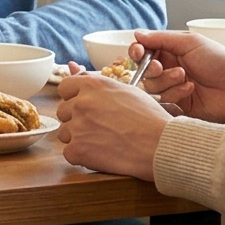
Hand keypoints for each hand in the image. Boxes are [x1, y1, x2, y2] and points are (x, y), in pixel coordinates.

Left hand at [54, 72, 174, 179]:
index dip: (74, 98)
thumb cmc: (149, 117)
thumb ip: (97, 83)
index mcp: (92, 85)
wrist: (160, 145)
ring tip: (103, 141)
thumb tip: (72, 68)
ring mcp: (77, 127)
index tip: (85, 107)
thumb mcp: (126, 90)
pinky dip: (82, 156)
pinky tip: (101, 154)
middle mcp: (81, 102)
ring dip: (78, 138)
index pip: (65, 88)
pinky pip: (69, 153)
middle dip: (76, 119)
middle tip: (100, 127)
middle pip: (63, 112)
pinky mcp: (78, 150)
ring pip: (65, 133)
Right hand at [132, 29, 224, 124]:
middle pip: (143, 72)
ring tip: (185, 78)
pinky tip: (190, 90)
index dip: (136, 53)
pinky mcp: (176, 106)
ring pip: (151, 88)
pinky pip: (162, 103)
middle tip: (162, 67)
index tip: (138, 53)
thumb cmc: (219, 60)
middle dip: (151, 69)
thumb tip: (137, 34)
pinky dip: (174, 94)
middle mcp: (168, 70)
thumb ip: (162, 38)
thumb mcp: (191, 43)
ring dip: (166, 81)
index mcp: (170, 53)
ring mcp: (171, 89)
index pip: (143, 52)